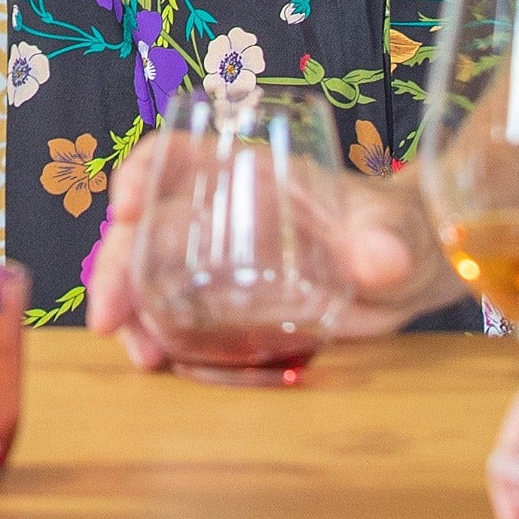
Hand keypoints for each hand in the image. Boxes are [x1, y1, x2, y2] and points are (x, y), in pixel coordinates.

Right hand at [83, 135, 461, 363]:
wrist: (409, 273)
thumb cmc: (397, 231)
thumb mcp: (392, 233)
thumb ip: (385, 242)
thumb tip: (382, 261)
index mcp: (253, 176)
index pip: (181, 156)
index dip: (143, 171)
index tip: (128, 207)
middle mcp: (225, 212)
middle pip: (149, 224)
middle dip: (116, 263)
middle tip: (110, 316)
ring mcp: (223, 260)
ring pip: (151, 272)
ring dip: (131, 309)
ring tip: (140, 354)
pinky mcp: (231, 304)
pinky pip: (178, 311)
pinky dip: (158, 334)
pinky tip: (159, 363)